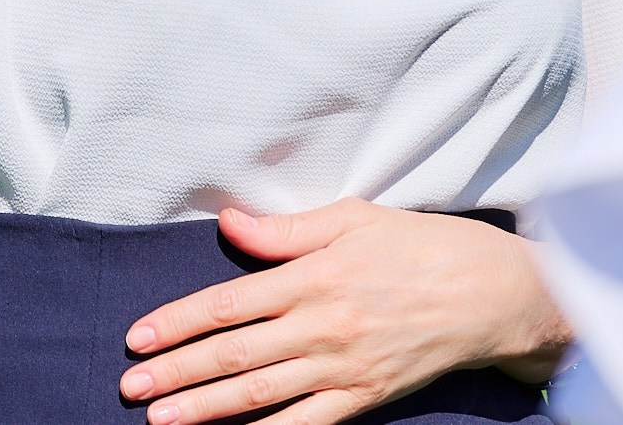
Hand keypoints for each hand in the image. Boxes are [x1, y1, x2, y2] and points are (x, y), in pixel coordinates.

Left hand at [116, 199, 569, 424]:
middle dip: (176, 373)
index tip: (138, 337)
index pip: (228, 304)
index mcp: (314, 277)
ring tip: (161, 421)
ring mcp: (343, 368)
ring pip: (261, 394)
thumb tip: (228, 223)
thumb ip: (285, 230)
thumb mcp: (353, 219)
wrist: (493, 295)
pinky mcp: (365, 398)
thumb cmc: (421, 246)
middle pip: (233, 354)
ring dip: (206, 409)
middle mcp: (322, 326)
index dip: (177, 322)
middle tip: (130, 386)